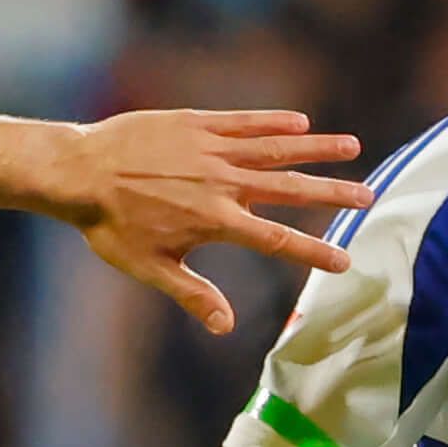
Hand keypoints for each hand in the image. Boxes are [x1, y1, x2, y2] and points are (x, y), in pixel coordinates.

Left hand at [44, 110, 373, 334]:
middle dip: (332, 192)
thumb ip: (193, 294)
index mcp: (215, 220)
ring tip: (351, 146)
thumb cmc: (110, 225)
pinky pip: (243, 120)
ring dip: (315, 148)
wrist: (79, 171)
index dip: (314, 249)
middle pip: (289, 188)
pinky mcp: (195, 122)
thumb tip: (226, 327)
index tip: (346, 260)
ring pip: (274, 147)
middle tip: (368, 194)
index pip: (277, 239)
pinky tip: (301, 122)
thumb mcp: (150, 267)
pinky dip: (273, 121)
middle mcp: (221, 182)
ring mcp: (210, 148)